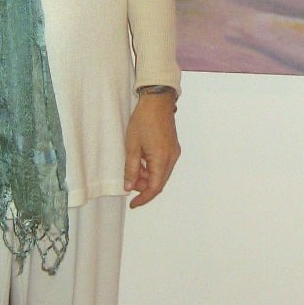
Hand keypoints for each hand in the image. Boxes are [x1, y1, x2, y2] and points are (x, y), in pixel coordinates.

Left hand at [123, 92, 179, 207]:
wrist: (157, 100)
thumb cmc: (143, 120)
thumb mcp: (132, 146)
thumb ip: (131, 169)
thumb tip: (129, 187)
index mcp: (162, 159)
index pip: (154, 187)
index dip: (143, 198)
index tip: (133, 204)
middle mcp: (171, 157)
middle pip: (159, 182)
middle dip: (144, 186)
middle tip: (129, 182)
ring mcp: (174, 151)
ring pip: (161, 173)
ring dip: (148, 176)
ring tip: (133, 168)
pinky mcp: (173, 146)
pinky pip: (164, 164)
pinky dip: (153, 167)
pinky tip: (142, 160)